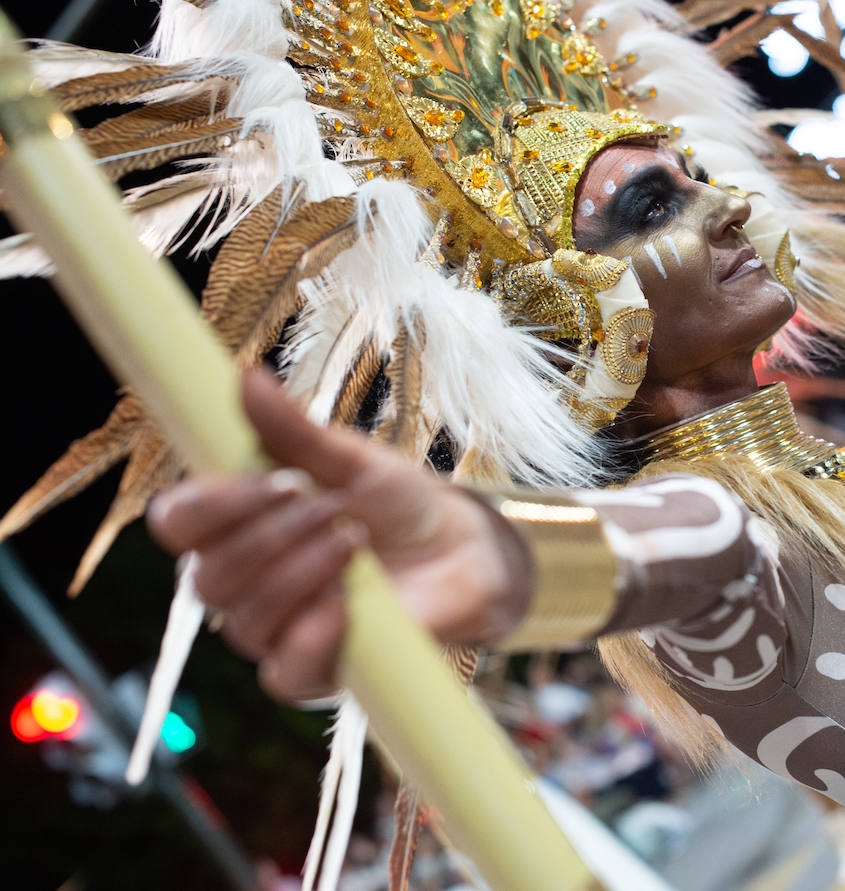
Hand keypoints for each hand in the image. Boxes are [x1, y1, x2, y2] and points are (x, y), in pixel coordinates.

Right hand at [147, 369, 531, 701]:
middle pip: (207, 575)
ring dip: (301, 574)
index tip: (281, 480)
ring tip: (356, 543)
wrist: (459, 551)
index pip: (178, 522)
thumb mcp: (352, 460)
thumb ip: (294, 431)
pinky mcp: (310, 672)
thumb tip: (245, 379)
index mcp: (235, 523)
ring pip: (244, 620)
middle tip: (336, 508)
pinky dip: (311, 636)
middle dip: (275, 537)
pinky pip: (281, 672)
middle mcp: (240, 580)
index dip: (213, 505)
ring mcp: (272, 630)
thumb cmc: (395, 503)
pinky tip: (345, 608)